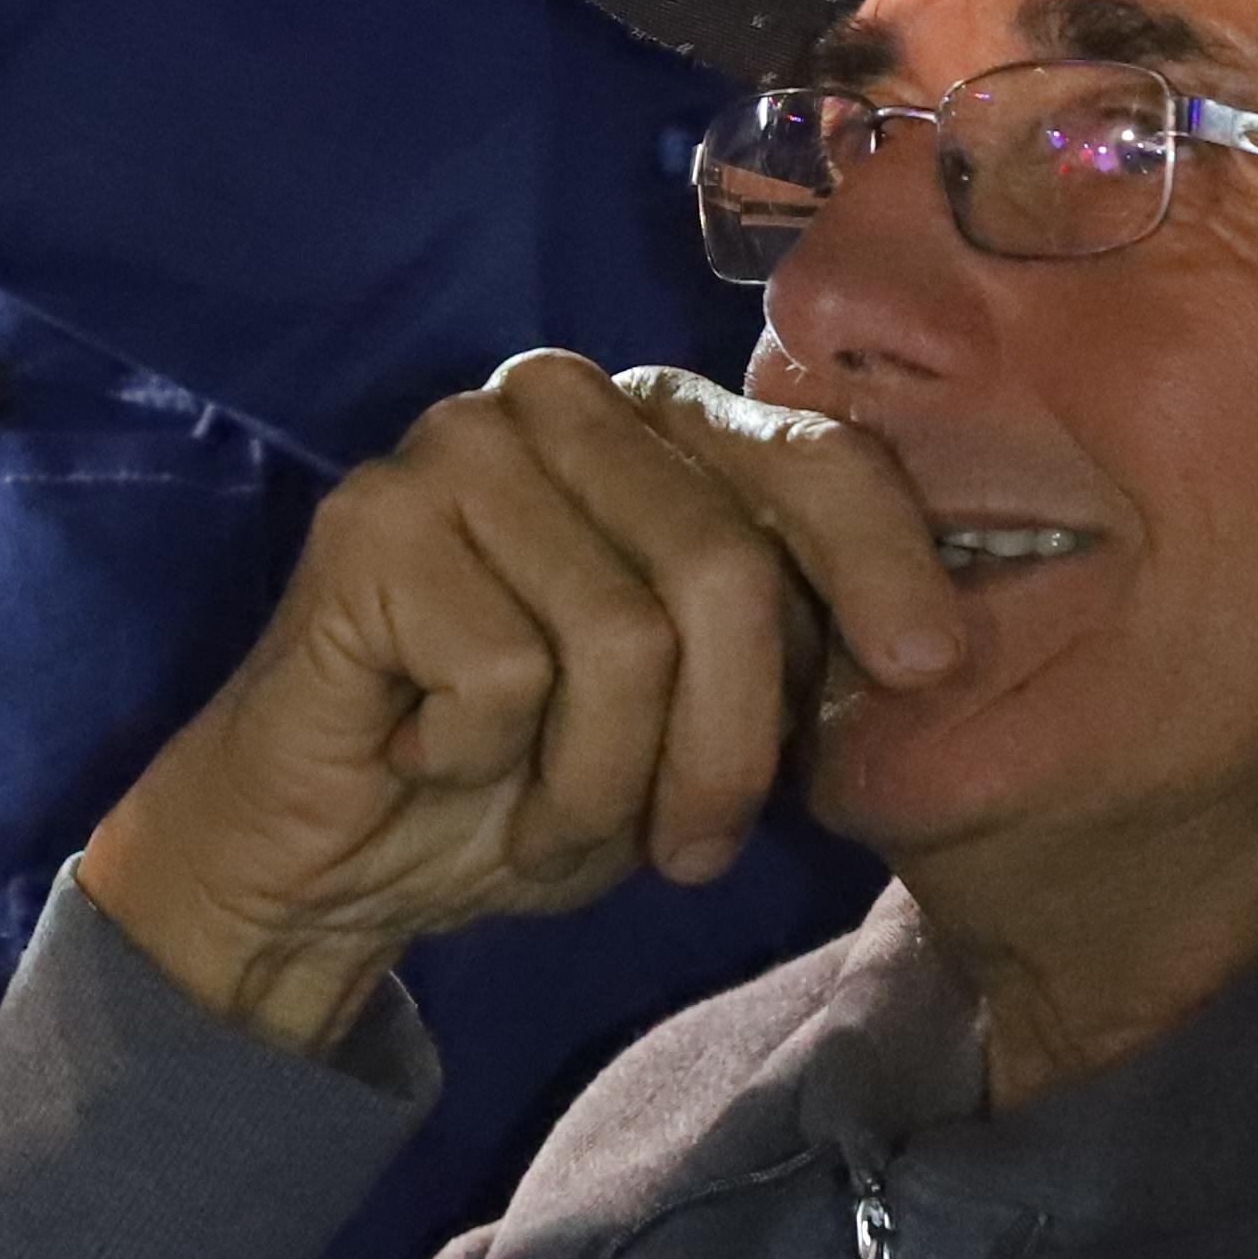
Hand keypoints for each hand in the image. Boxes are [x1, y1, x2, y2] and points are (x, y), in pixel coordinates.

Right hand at [75, 358, 964, 1057]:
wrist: (324, 861)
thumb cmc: (522, 778)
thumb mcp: (692, 722)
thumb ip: (786, 655)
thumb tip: (933, 648)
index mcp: (654, 423)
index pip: (810, 456)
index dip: (882, 562)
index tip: (927, 669)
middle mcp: (559, 397)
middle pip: (723, 568)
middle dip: (723, 749)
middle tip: (682, 847)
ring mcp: (457, 442)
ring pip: (620, 636)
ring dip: (597, 782)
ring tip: (538, 807)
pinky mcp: (371, 517)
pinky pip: (505, 671)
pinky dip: (488, 764)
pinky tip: (431, 756)